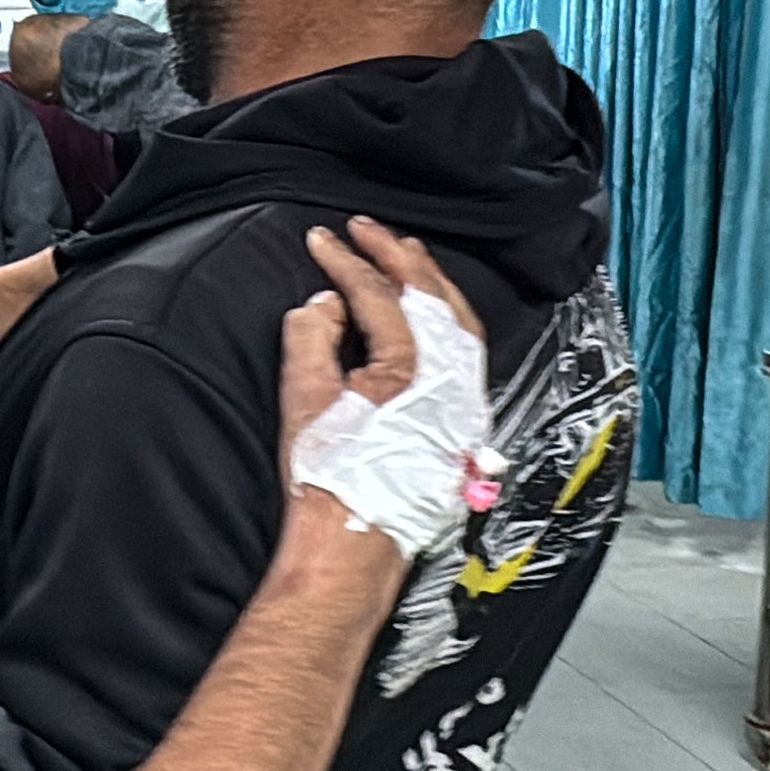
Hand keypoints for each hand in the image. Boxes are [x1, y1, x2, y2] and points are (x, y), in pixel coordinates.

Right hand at [279, 217, 490, 559]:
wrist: (354, 541)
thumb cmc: (331, 482)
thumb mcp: (303, 398)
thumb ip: (312, 336)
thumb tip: (326, 304)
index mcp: (410, 369)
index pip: (377, 293)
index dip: (345, 260)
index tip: (321, 240)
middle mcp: (448, 379)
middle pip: (428, 293)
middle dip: (395, 253)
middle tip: (364, 229)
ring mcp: (462, 398)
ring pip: (457, 317)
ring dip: (428, 277)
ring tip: (403, 252)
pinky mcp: (462, 418)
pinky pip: (466, 346)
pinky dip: (447, 314)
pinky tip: (431, 309)